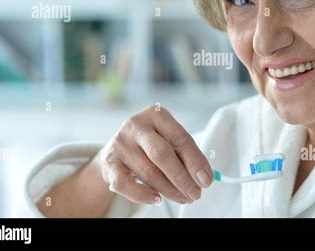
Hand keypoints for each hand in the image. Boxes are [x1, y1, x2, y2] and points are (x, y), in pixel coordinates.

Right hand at [97, 105, 212, 204]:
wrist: (116, 150)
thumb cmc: (151, 144)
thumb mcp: (168, 140)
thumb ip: (186, 155)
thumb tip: (204, 177)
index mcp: (156, 114)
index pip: (179, 138)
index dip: (195, 161)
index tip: (206, 180)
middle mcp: (136, 125)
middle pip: (162, 154)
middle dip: (182, 177)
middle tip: (195, 194)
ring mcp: (120, 143)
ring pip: (148, 172)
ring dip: (169, 190)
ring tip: (183, 198)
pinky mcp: (109, 162)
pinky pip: (125, 184)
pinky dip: (142, 194)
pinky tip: (156, 199)